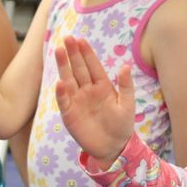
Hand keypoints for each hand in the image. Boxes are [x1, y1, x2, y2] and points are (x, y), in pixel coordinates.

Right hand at [53, 36, 134, 164]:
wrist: (113, 148)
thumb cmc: (122, 126)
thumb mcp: (127, 105)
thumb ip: (126, 86)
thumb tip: (125, 66)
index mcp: (102, 86)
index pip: (93, 66)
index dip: (87, 53)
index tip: (81, 40)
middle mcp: (87, 90)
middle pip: (78, 69)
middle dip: (73, 54)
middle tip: (67, 38)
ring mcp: (77, 101)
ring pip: (68, 79)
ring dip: (63, 66)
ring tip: (58, 51)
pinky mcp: (69, 114)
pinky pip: (64, 101)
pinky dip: (61, 92)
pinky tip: (60, 82)